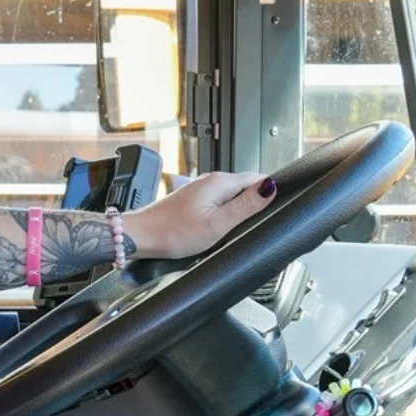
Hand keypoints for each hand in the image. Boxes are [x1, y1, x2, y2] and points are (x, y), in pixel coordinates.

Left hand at [128, 171, 276, 259]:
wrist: (142, 236)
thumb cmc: (174, 232)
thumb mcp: (219, 223)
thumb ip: (247, 205)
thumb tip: (271, 187)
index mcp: (221, 182)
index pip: (259, 178)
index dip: (270, 193)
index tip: (274, 210)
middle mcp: (211, 181)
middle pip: (247, 187)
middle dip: (256, 203)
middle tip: (254, 225)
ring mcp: (201, 190)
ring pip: (233, 196)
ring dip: (240, 210)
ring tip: (237, 229)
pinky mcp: (194, 201)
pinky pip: (219, 203)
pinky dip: (225, 214)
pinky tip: (222, 227)